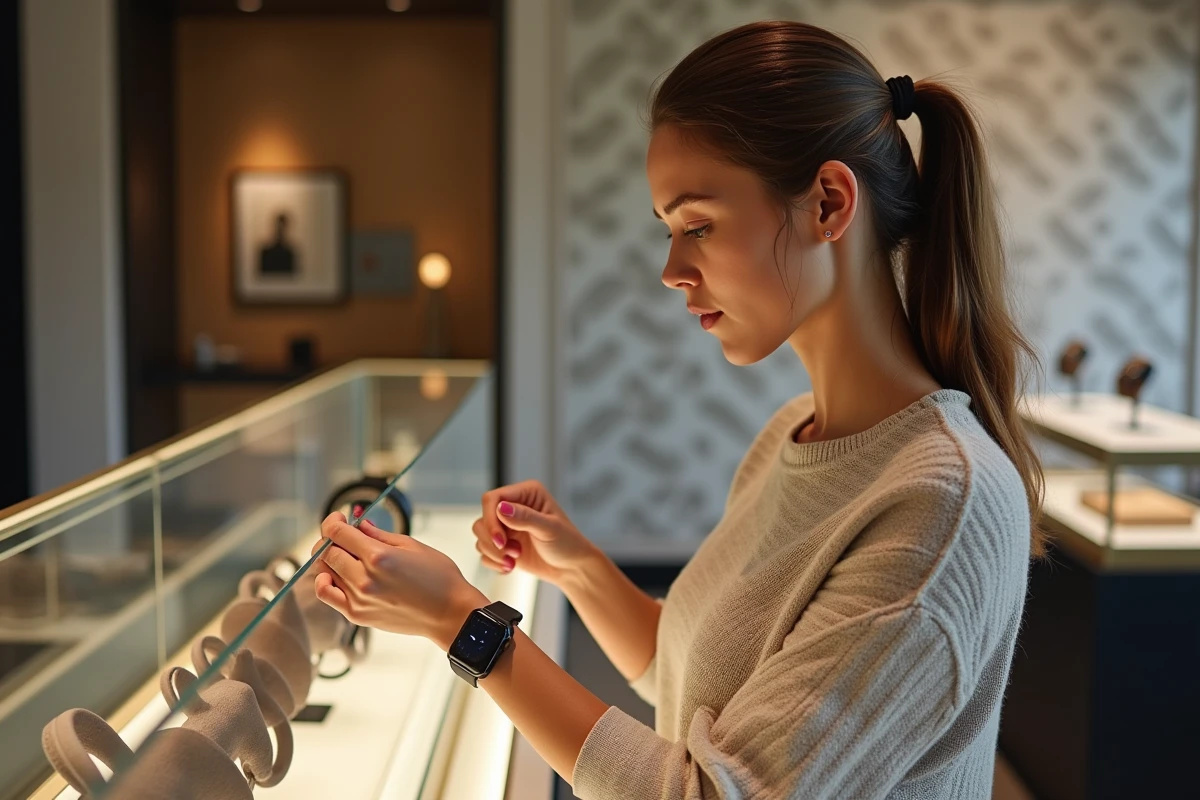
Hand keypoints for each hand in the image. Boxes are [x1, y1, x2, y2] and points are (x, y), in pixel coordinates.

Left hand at [311, 512, 486, 650]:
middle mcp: (363, 578)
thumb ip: (379, 535)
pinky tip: (333, 575)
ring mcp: (358, 599)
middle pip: (327, 551)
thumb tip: (359, 524)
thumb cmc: (439, 577)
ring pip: (325, 571)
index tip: (338, 518)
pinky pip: (327, 595)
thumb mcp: (412, 546)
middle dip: (331, 538)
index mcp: (378, 556)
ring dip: (329, 558)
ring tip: (343, 554)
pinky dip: (324, 582)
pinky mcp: (357, 615)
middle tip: (343, 534)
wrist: (449, 613)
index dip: (332, 521)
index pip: (337, 533)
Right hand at [472, 480, 598, 586]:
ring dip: (494, 552)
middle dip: (493, 540)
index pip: (492, 499)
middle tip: (514, 554)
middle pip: (483, 518)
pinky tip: (510, 567)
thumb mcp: (549, 529)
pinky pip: (483, 551)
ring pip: (480, 535)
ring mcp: (506, 526)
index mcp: (526, 493)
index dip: (491, 519)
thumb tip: (500, 508)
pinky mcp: (502, 544)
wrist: (571, 568)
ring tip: (514, 561)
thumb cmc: (567, 544)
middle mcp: (513, 506)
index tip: (501, 540)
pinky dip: (494, 562)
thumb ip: (525, 517)